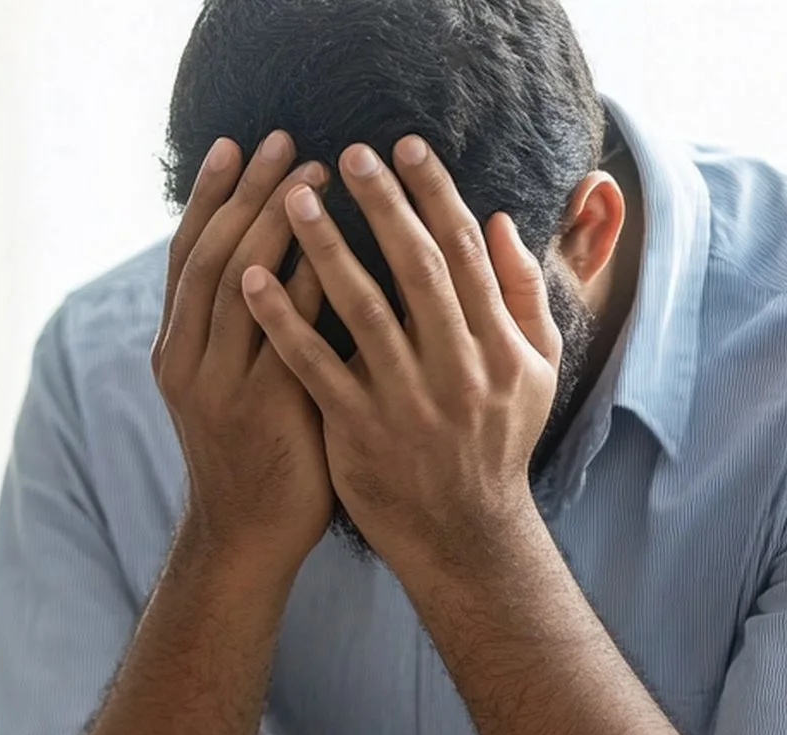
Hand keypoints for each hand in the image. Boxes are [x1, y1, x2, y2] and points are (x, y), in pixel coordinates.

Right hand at [153, 130, 336, 575]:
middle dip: (245, 193)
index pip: (186, 255)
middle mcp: (184, 358)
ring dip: (275, 222)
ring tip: (315, 174)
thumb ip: (244, 326)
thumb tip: (274, 256)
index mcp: (175, 348)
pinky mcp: (259, 407)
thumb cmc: (257, 453)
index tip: (237, 145)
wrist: (248, 535)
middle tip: (282, 140)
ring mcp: (216, 383)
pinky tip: (336, 245)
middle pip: (209, 256)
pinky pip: (283, 332)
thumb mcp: (231, 382)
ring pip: (237, 284)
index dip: (210, 198)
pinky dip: (304, 284)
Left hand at [241, 136, 563, 574]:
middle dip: (381, 204)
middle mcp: (457, 365)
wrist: (466, 535)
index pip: (465, 251)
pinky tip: (250, 282)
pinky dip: (283, 322)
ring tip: (290, 201)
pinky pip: (314, 366)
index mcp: (498, 343)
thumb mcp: (536, 372)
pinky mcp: (358, 429)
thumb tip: (501, 222)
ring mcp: (406, 399)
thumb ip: (521, 296)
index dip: (434, 193)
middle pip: (416, 267)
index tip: (404, 146)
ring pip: (362, 309)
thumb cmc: (496, 445)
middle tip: (345, 153)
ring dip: (324, 250)